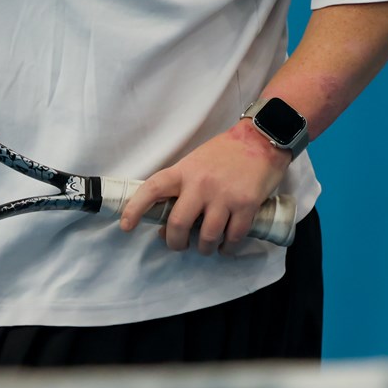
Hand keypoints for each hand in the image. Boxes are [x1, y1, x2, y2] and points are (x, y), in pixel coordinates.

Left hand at [119, 123, 291, 253]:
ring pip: (207, 236)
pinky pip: (233, 237)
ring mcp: (224, 195)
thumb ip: (183, 187)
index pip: (152, 189)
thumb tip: (170, 222)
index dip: (135, 209)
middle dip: (175, 242)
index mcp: (184, 171)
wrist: (261, 139)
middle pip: (178, 223)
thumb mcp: (196, 162)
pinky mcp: (247, 205)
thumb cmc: (225, 152)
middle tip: (179, 245)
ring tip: (206, 248)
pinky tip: (226, 246)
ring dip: (204, 249)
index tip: (126, 226)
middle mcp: (200, 184)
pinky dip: (228, 248)